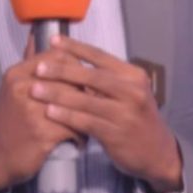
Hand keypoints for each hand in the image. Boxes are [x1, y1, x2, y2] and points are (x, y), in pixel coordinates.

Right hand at [0, 35, 85, 192]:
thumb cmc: (10, 119)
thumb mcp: (14, 87)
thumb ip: (30, 61)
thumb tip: (37, 33)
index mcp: (18, 73)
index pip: (59, 57)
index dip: (76, 67)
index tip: (82, 79)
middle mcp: (23, 87)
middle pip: (70, 78)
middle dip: (84, 91)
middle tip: (93, 101)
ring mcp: (32, 110)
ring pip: (74, 102)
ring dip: (85, 113)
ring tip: (90, 119)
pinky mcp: (42, 132)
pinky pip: (73, 127)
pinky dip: (80, 135)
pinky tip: (80, 139)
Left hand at [35, 36, 182, 192]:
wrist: (157, 151)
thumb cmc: (136, 117)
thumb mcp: (130, 92)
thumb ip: (107, 80)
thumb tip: (74, 64)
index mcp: (133, 75)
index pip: (101, 56)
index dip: (76, 48)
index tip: (54, 40)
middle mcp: (131, 90)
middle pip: (92, 76)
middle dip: (62, 70)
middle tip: (38, 67)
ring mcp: (125, 113)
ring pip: (86, 100)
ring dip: (58, 94)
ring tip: (35, 89)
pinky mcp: (116, 134)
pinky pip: (86, 122)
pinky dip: (66, 116)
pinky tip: (50, 112)